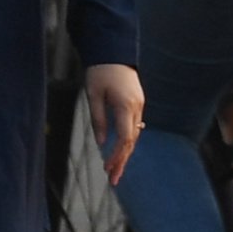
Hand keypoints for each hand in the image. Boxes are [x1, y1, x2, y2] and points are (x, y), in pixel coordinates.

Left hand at [86, 63, 145, 184]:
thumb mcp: (93, 95)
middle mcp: (137, 107)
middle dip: (121, 161)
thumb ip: (98, 119)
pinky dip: (127, 141)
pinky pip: (133, 126)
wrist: (113, 51)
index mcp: (126, 106)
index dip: (117, 156)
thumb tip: (101, 143)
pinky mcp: (137, 103)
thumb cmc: (100, 71)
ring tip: (114, 170)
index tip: (108, 168)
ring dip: (124, 153)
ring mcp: (139, 105)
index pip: (124, 138)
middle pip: (131, 141)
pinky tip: (120, 151)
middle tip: (113, 180)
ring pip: (134, 135)